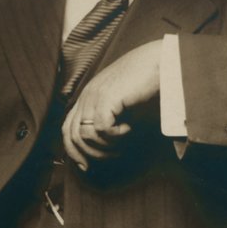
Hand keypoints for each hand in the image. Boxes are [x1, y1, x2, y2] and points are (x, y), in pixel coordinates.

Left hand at [62, 41, 161, 169]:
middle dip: (90, 154)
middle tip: (113, 154)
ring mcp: (94, 96)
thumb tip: (105, 145)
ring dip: (106, 145)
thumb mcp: (122, 104)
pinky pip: (101, 129)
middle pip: (72, 135)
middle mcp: (86, 96)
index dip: (73, 150)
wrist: (159, 60)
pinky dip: (116, 134)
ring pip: (85, 136)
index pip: (68, 128)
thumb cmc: (146, 81)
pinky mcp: (105, 98)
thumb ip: (110, 118)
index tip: (85, 166)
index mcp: (87, 96)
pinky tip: (129, 126)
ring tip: (124, 137)